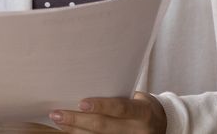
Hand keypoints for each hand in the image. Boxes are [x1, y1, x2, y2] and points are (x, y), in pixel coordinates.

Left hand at [49, 92, 166, 132]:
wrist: (160, 125)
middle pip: (103, 126)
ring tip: (58, 121)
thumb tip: (81, 87)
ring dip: (74, 130)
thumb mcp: (135, 98)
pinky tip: (69, 130)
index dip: (101, 106)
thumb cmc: (140, 105)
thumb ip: (115, 95)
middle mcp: (137, 130)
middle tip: (56, 114)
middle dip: (77, 120)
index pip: (120, 108)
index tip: (81, 103)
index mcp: (143, 112)